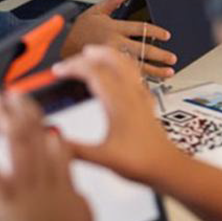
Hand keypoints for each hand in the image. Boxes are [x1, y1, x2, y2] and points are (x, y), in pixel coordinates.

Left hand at [0, 92, 91, 220]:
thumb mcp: (83, 215)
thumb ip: (75, 192)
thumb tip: (72, 182)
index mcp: (62, 181)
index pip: (57, 144)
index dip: (48, 127)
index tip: (41, 115)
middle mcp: (42, 178)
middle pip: (34, 135)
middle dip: (25, 110)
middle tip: (16, 93)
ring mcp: (21, 186)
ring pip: (14, 143)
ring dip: (3, 117)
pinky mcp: (0, 198)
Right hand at [52, 46, 178, 183]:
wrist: (168, 167)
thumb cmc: (142, 162)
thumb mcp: (102, 158)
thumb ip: (75, 149)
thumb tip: (53, 140)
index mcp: (118, 103)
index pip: (94, 72)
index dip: (73, 67)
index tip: (58, 70)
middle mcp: (131, 95)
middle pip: (111, 60)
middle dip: (90, 55)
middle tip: (73, 58)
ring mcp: (141, 97)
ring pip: (126, 64)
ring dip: (108, 55)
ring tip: (96, 53)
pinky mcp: (146, 103)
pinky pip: (135, 75)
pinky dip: (123, 66)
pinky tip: (120, 73)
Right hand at [63, 0, 175, 77]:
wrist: (61, 48)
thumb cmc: (78, 31)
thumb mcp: (95, 11)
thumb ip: (113, 0)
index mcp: (114, 28)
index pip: (140, 28)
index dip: (155, 31)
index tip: (166, 35)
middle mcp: (115, 43)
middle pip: (142, 48)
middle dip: (160, 54)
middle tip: (172, 58)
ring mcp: (112, 58)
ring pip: (138, 65)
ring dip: (155, 70)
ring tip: (168, 72)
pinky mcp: (108, 69)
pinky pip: (127, 75)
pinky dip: (141, 79)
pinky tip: (151, 82)